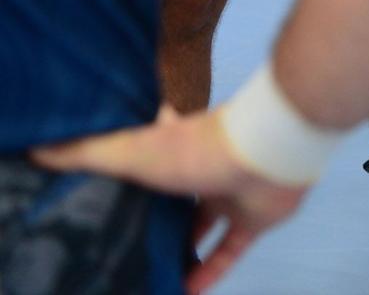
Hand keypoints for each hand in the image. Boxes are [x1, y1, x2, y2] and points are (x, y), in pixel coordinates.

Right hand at [33, 109, 308, 294]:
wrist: (267, 153)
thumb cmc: (197, 148)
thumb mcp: (132, 148)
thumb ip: (88, 152)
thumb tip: (40, 149)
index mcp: (175, 148)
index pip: (146, 156)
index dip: (127, 171)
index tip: (106, 193)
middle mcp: (203, 170)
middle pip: (174, 199)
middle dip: (153, 221)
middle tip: (123, 246)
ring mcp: (231, 194)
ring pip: (201, 228)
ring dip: (180, 251)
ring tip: (148, 273)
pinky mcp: (254, 220)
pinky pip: (228, 253)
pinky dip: (210, 273)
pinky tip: (186, 293)